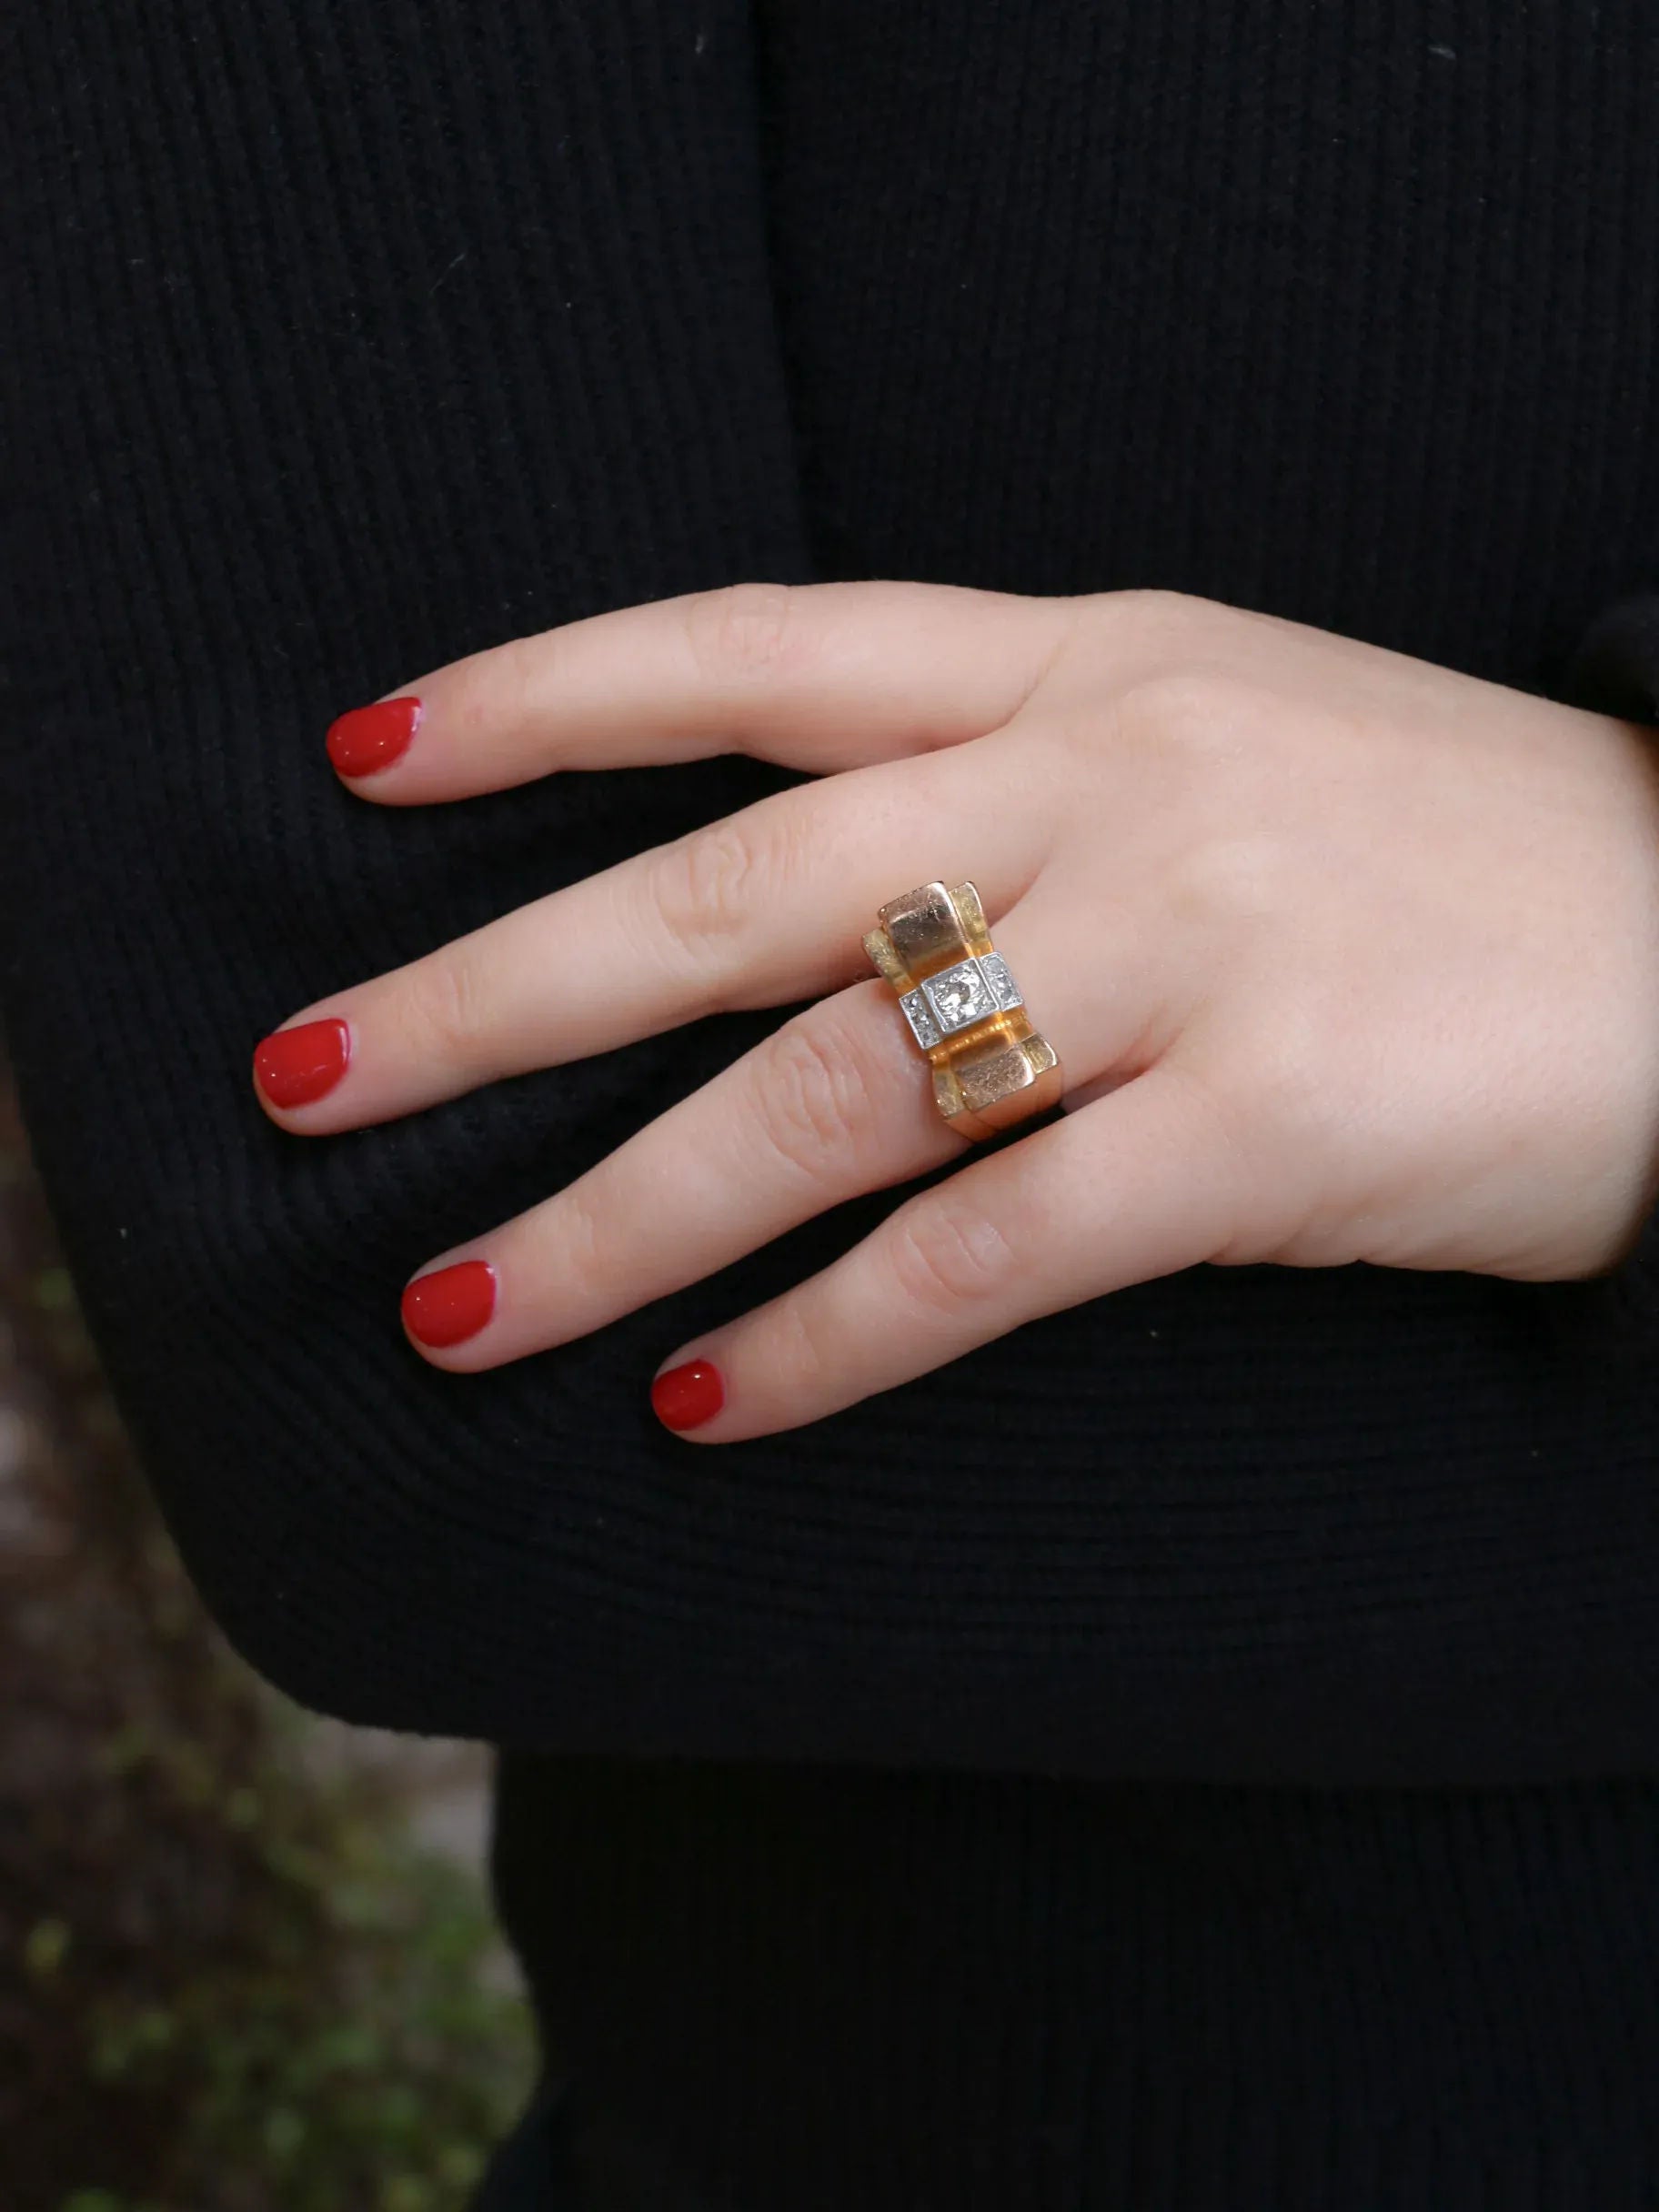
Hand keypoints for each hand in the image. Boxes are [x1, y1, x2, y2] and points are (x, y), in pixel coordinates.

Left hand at [250, 583, 1658, 1439]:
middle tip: (309, 1084)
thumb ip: (1014, 780)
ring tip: (461, 1309)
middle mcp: (1107, 782)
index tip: (372, 762)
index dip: (547, 696)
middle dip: (492, 992)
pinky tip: (711, 1403)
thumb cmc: (1451, 845)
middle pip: (730, 884)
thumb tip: (793, 907)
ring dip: (620, 1213)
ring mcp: (1191, 948)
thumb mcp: (1222, 734)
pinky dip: (830, 1339)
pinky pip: (990, 1252)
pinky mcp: (1272, 1124)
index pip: (758, 647)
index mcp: (1082, 663)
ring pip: (829, 1091)